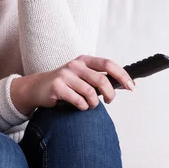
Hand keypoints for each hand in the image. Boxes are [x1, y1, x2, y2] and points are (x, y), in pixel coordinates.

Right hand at [11, 55, 135, 114]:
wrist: (37, 88)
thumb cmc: (64, 84)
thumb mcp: (80, 76)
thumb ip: (97, 78)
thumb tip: (122, 84)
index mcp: (84, 60)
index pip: (108, 64)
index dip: (122, 75)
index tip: (131, 87)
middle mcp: (75, 65)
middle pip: (101, 80)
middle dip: (110, 94)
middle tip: (109, 101)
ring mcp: (65, 75)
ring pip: (90, 92)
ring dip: (93, 103)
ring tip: (89, 105)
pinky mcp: (57, 87)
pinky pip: (78, 101)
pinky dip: (82, 107)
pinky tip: (78, 106)